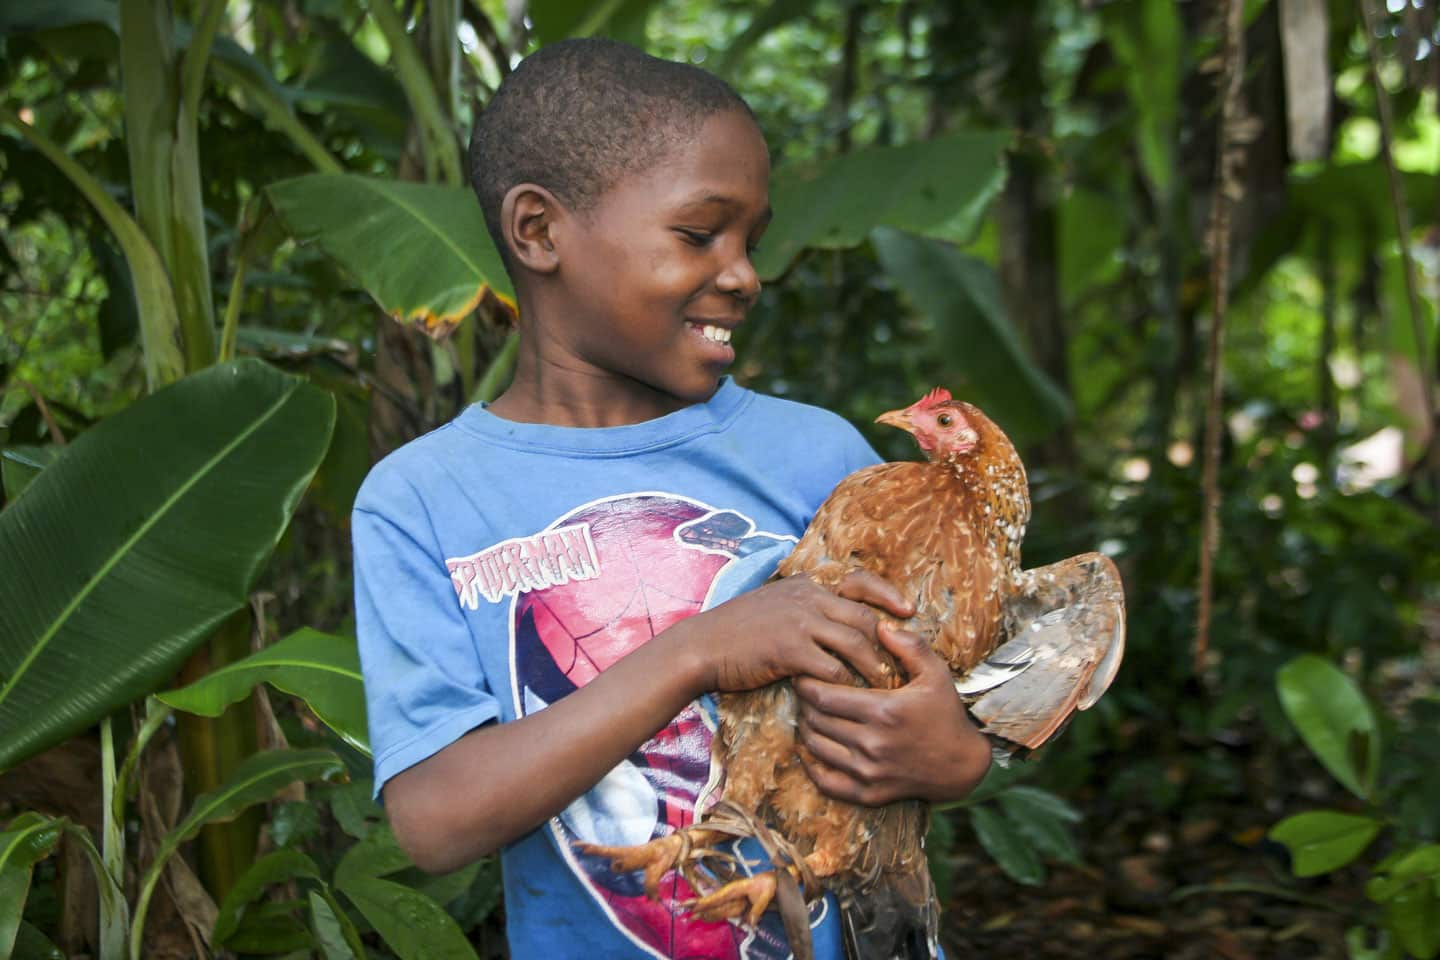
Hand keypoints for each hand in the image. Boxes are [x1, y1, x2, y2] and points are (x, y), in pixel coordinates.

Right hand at [674, 571, 913, 694]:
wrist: (701, 646)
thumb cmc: (735, 632)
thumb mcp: (772, 605)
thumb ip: (801, 607)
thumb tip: (830, 620)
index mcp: (805, 585)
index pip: (858, 581)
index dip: (887, 594)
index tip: (908, 611)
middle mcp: (806, 597)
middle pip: (863, 616)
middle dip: (886, 641)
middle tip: (900, 664)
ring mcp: (799, 621)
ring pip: (854, 643)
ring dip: (872, 667)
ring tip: (881, 686)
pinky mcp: (790, 649)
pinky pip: (832, 669)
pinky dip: (845, 685)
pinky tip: (849, 698)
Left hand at [794, 620, 991, 805]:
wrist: (961, 765)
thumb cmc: (945, 713)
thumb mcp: (936, 673)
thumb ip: (909, 646)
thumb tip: (881, 626)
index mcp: (884, 711)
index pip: (825, 696)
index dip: (806, 683)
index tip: (802, 674)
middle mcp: (873, 743)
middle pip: (816, 720)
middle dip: (804, 703)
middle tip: (803, 692)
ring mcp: (870, 772)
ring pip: (816, 748)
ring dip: (806, 729)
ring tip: (808, 714)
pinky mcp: (869, 794)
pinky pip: (827, 783)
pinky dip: (812, 766)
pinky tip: (809, 750)